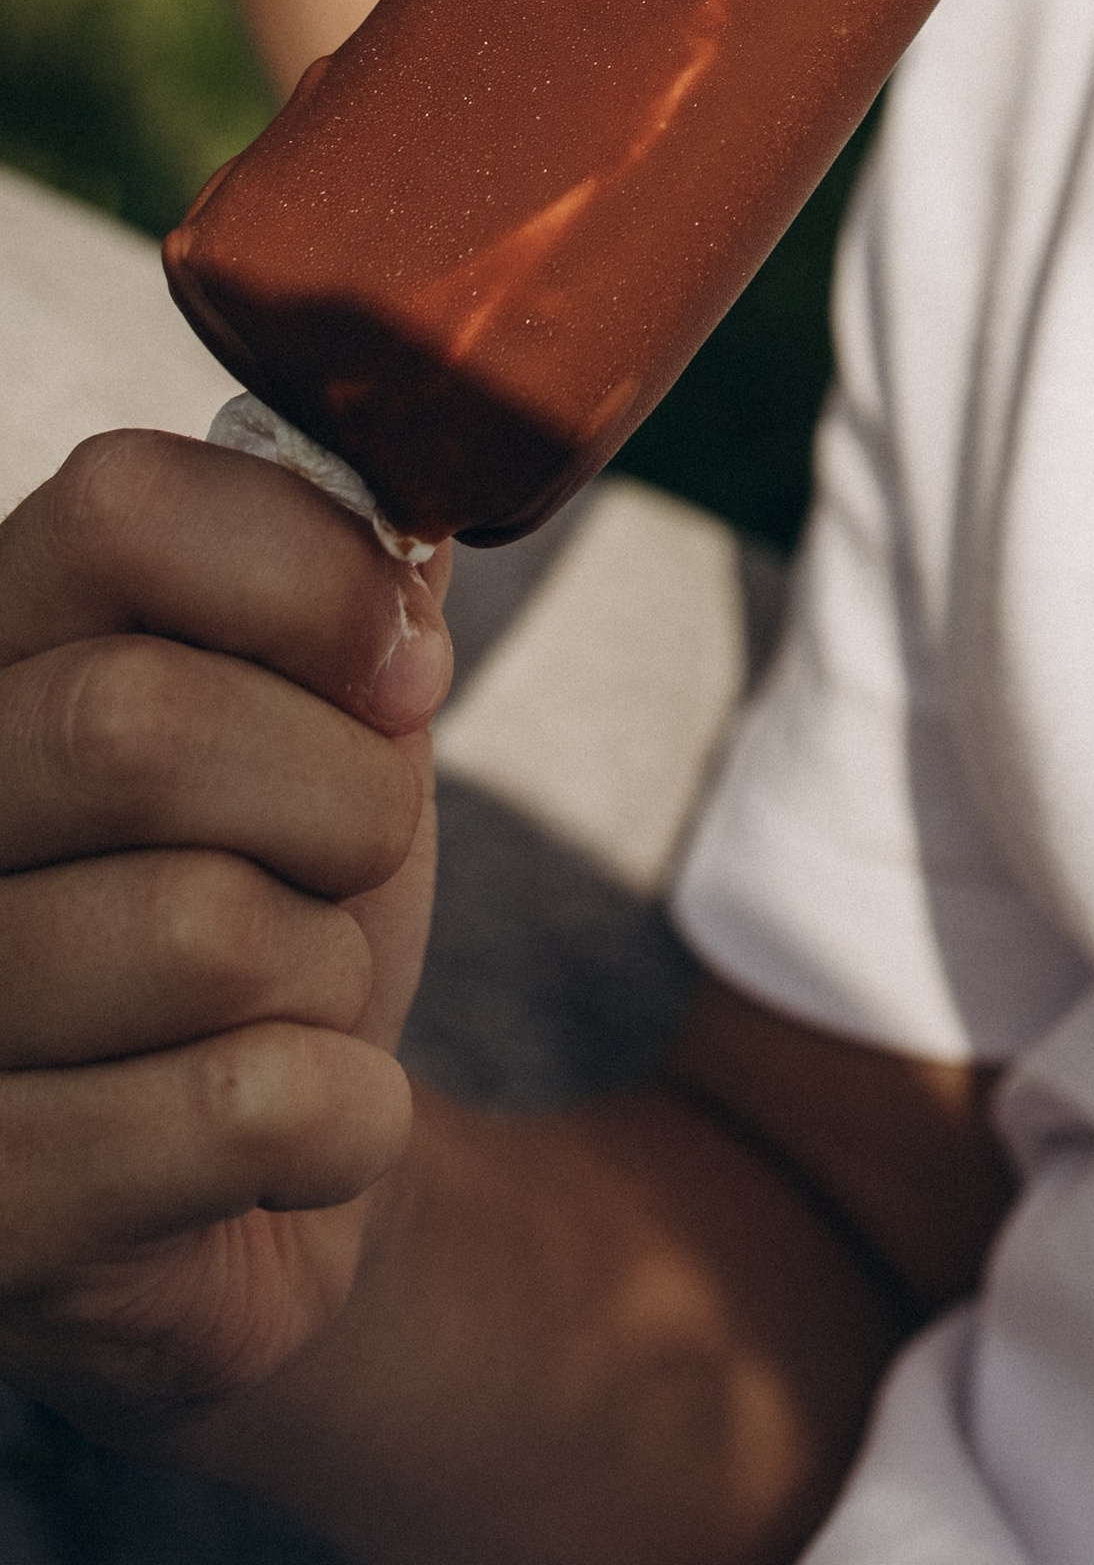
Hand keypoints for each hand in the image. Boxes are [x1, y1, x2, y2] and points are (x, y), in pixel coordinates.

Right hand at [0, 432, 450, 1438]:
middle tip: (349, 858)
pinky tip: (306, 1130)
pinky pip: (239, 1108)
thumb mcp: (323, 708)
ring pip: (202, 933)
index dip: (310, 577)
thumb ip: (353, 574)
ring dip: (327, 974)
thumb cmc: (282, 891)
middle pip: (136, 728)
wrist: (274, 1174)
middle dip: (337, 798)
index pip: (118, 509)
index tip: (398, 665)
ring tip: (288, 1005)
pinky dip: (346, 1116)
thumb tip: (419, 474)